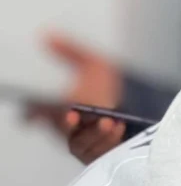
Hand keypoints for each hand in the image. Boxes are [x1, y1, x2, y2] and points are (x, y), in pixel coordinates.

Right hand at [34, 33, 126, 162]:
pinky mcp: (99, 151)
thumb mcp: (93, 62)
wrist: (139, 99)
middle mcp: (70, 126)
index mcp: (62, 105)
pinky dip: (106, 141)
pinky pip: (97, 151)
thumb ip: (70, 50)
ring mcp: (84, 140)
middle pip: (61, 129)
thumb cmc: (109, 83)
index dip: (36, 113)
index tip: (37, 110)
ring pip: (80, 142)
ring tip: (106, 121)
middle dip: (66, 123)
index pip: (40, 113)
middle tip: (73, 115)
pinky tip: (116, 127)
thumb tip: (47, 34)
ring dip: (92, 133)